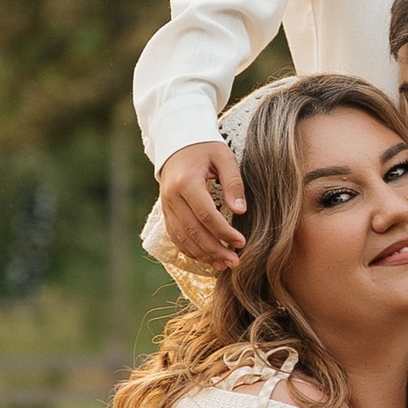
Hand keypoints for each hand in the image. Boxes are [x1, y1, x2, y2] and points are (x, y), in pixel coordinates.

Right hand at [156, 140, 244, 268]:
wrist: (177, 143)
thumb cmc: (204, 148)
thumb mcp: (224, 157)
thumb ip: (233, 182)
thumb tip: (240, 210)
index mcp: (186, 182)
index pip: (206, 215)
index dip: (224, 232)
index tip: (241, 242)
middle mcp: (172, 197)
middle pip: (193, 231)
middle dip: (215, 250)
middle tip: (234, 262)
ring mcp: (166, 206)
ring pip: (183, 238)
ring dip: (203, 255)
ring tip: (224, 265)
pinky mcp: (166, 212)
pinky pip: (176, 237)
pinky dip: (191, 250)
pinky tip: (207, 258)